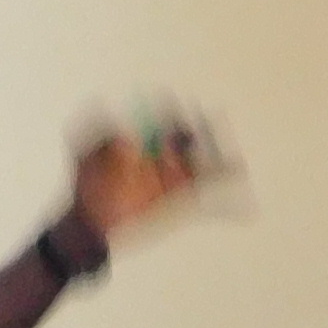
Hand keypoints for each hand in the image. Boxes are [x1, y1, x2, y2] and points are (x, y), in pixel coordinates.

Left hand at [65, 105, 227, 251]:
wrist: (87, 221)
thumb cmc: (86, 185)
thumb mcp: (83, 153)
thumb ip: (92, 130)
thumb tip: (102, 106)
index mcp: (144, 139)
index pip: (166, 120)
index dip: (173, 113)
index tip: (175, 112)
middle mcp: (162, 154)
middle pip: (189, 140)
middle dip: (201, 134)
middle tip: (207, 132)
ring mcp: (172, 178)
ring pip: (203, 167)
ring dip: (220, 164)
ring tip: (236, 165)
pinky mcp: (177, 199)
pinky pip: (206, 199)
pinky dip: (228, 206)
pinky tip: (244, 208)